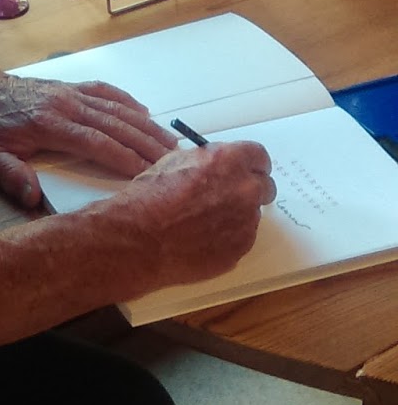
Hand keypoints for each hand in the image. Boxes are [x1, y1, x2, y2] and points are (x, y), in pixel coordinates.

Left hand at [0, 70, 177, 209]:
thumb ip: (10, 175)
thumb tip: (31, 198)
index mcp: (50, 124)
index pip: (97, 143)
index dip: (125, 158)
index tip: (150, 173)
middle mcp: (66, 105)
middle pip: (117, 125)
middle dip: (148, 144)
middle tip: (176, 161)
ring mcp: (70, 93)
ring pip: (117, 109)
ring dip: (146, 126)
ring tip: (171, 142)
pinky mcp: (69, 87)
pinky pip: (105, 92)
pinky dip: (127, 102)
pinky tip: (144, 113)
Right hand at [121, 140, 276, 288]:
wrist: (140, 238)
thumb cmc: (150, 199)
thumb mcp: (175, 162)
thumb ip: (207, 161)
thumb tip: (217, 166)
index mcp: (229, 161)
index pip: (260, 156)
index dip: (251, 164)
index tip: (247, 169)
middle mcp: (244, 189)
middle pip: (265, 186)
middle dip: (249, 190)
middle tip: (228, 197)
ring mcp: (245, 221)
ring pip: (251, 214)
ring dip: (236, 215)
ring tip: (203, 222)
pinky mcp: (241, 247)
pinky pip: (242, 238)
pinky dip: (228, 237)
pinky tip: (202, 238)